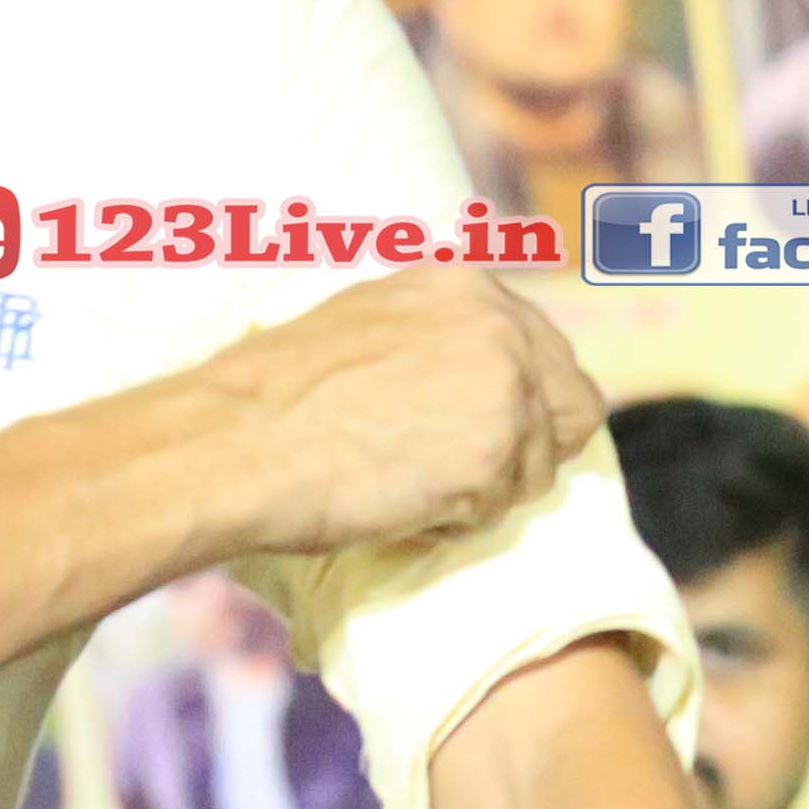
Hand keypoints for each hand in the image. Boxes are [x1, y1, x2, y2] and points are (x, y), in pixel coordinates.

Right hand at [211, 268, 599, 557]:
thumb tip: (475, 378)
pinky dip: (456, 521)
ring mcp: (504, 386)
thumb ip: (435, 336)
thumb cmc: (275, 396)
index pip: (546, 352)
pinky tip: (401, 505)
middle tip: (467, 476)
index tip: (486, 434)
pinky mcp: (496, 451)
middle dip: (529, 448)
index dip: (524, 406)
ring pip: (539, 465)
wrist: (235, 439)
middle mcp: (499, 324)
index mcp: (466, 286)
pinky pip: (500, 508)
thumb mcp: (368, 324)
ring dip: (485, 490)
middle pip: (572, 404)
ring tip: (409, 488)